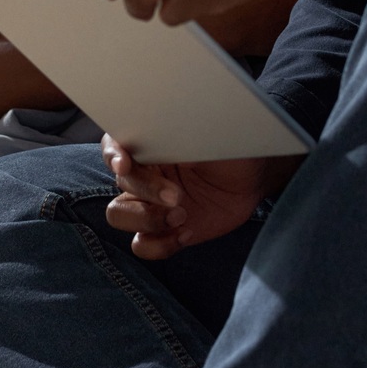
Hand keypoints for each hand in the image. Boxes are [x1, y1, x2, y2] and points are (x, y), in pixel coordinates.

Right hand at [102, 135, 296, 258]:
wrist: (253, 178)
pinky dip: (159, 244)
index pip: (114, 146)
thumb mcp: (210, 131)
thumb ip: (181, 129)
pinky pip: (142, 244)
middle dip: (146, 191)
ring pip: (119, 215)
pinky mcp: (164, 230)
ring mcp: (151, 203)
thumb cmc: (231, 145)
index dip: (112, 155)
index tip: (123, 164)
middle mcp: (144, 173)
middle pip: (120, 184)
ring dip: (146, 219)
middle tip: (177, 196)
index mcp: (149, 143)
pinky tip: (186, 233)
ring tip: (181, 216)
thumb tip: (166, 123)